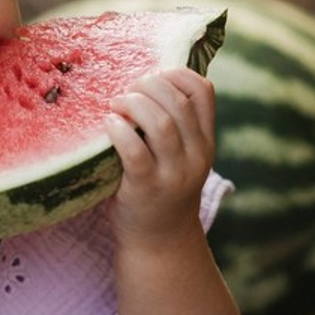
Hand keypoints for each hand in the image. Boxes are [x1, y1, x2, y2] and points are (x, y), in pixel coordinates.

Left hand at [104, 67, 215, 241]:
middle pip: (178, 102)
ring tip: (115, 105)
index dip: (175, 73)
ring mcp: (174, 174)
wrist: (159, 241)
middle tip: (126, 91)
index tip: (151, 75)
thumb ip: (173, 126)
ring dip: (133, 104)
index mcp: (205, 141)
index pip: (204, 91)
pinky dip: (119, 130)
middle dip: (147, 85)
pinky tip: (108, 124)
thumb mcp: (179, 157)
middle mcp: (196, 155)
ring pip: (160, 123)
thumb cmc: (161, 189)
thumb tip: (139, 83)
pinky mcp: (147, 188)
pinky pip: (135, 151)